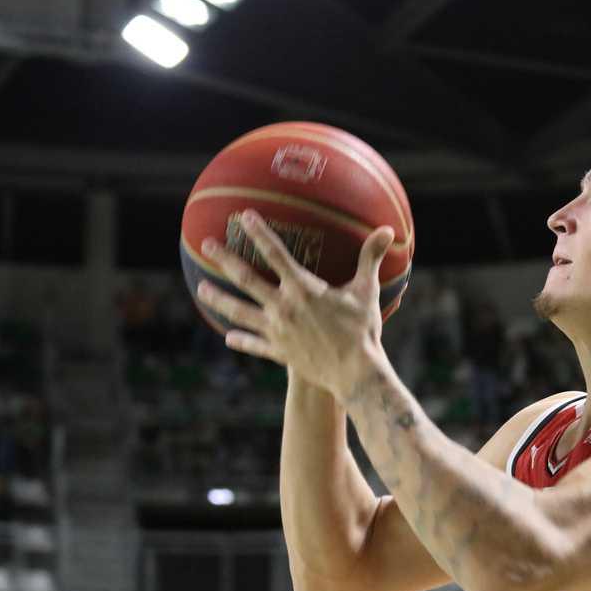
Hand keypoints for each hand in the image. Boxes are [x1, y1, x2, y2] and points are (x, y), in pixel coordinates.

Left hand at [197, 210, 397, 398]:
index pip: (275, 253)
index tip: (243, 216)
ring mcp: (277, 331)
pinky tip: (229, 338)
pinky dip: (242, 340)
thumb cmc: (363, 330)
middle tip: (206, 244)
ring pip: (239, 311)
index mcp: (302, 288)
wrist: (354, 373)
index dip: (259, 232)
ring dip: (218, 298)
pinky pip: (255, 344)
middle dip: (224, 259)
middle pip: (246, 278)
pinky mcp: (279, 352)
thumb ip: (370, 258)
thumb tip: (388, 230)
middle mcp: (283, 307)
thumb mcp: (367, 291)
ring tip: (201, 289)